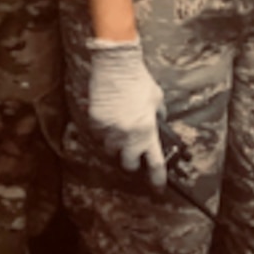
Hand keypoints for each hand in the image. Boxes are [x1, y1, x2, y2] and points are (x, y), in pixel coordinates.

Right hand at [86, 39, 166, 187]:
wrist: (116, 65)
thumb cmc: (139, 81)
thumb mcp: (157, 100)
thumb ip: (158, 118)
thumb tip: (158, 129)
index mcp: (147, 132)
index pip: (155, 165)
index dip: (157, 180)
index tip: (158, 188)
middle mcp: (128, 135)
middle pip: (128, 165)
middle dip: (131, 162)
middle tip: (134, 155)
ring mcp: (109, 130)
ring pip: (111, 151)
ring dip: (116, 147)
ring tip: (120, 132)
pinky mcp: (95, 122)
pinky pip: (99, 136)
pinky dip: (104, 133)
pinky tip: (109, 119)